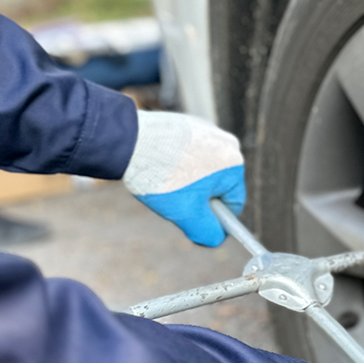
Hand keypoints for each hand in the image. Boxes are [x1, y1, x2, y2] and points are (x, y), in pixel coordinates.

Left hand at [122, 111, 244, 246]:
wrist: (129, 140)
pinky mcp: (190, 124)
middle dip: (199, 197)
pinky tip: (161, 165)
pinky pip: (191, 153)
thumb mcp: (188, 214)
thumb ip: (208, 232)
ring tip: (165, 181)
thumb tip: (216, 238)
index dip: (215, 218)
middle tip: (176, 200)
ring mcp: (208, 131)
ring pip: (203, 169)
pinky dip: (178, 162)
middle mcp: (227, 144)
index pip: (233, 203)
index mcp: (234, 165)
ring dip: (188, 180)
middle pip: (218, 185)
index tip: (196, 221)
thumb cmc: (161, 177)